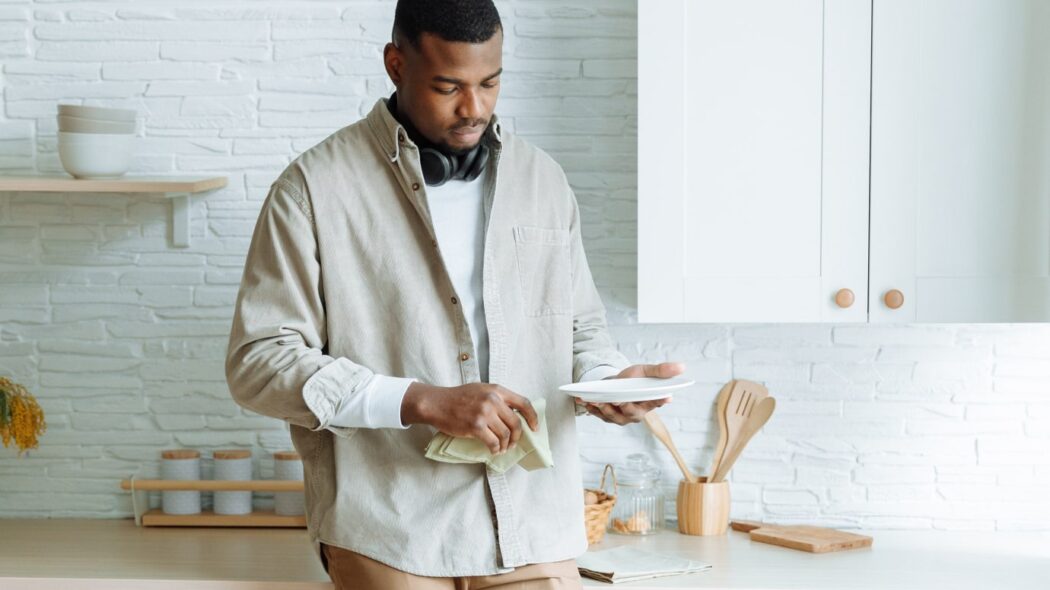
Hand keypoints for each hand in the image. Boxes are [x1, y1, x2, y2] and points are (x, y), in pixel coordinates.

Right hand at [401, 382, 538, 454]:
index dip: (532, 417)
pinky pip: (493, 442)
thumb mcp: (481, 390)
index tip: (534, 427)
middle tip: (513, 443)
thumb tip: (514, 414)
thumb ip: (497, 399)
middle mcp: (493, 400)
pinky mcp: (475, 426)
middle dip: (517, 437)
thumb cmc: (458, 397)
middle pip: (516, 423)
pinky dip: (495, 449)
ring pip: (505, 435)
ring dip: (506, 445)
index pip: (523, 403)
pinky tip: (493, 450)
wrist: (437, 403)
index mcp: (496, 390)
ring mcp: (484, 413)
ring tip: (501, 449)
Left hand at [576, 362, 684, 425]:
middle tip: (618, 400)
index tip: (665, 396)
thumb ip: (660, 370)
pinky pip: (600, 415)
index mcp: (649, 402)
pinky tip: (585, 402)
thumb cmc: (632, 379)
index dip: (659, 401)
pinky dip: (593, 409)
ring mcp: (622, 417)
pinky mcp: (608, 417)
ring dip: (606, 410)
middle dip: (625, 407)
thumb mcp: (645, 371)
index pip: (656, 402)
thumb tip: (681, 367)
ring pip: (615, 417)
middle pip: (633, 413)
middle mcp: (637, 413)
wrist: (615, 383)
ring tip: (598, 402)